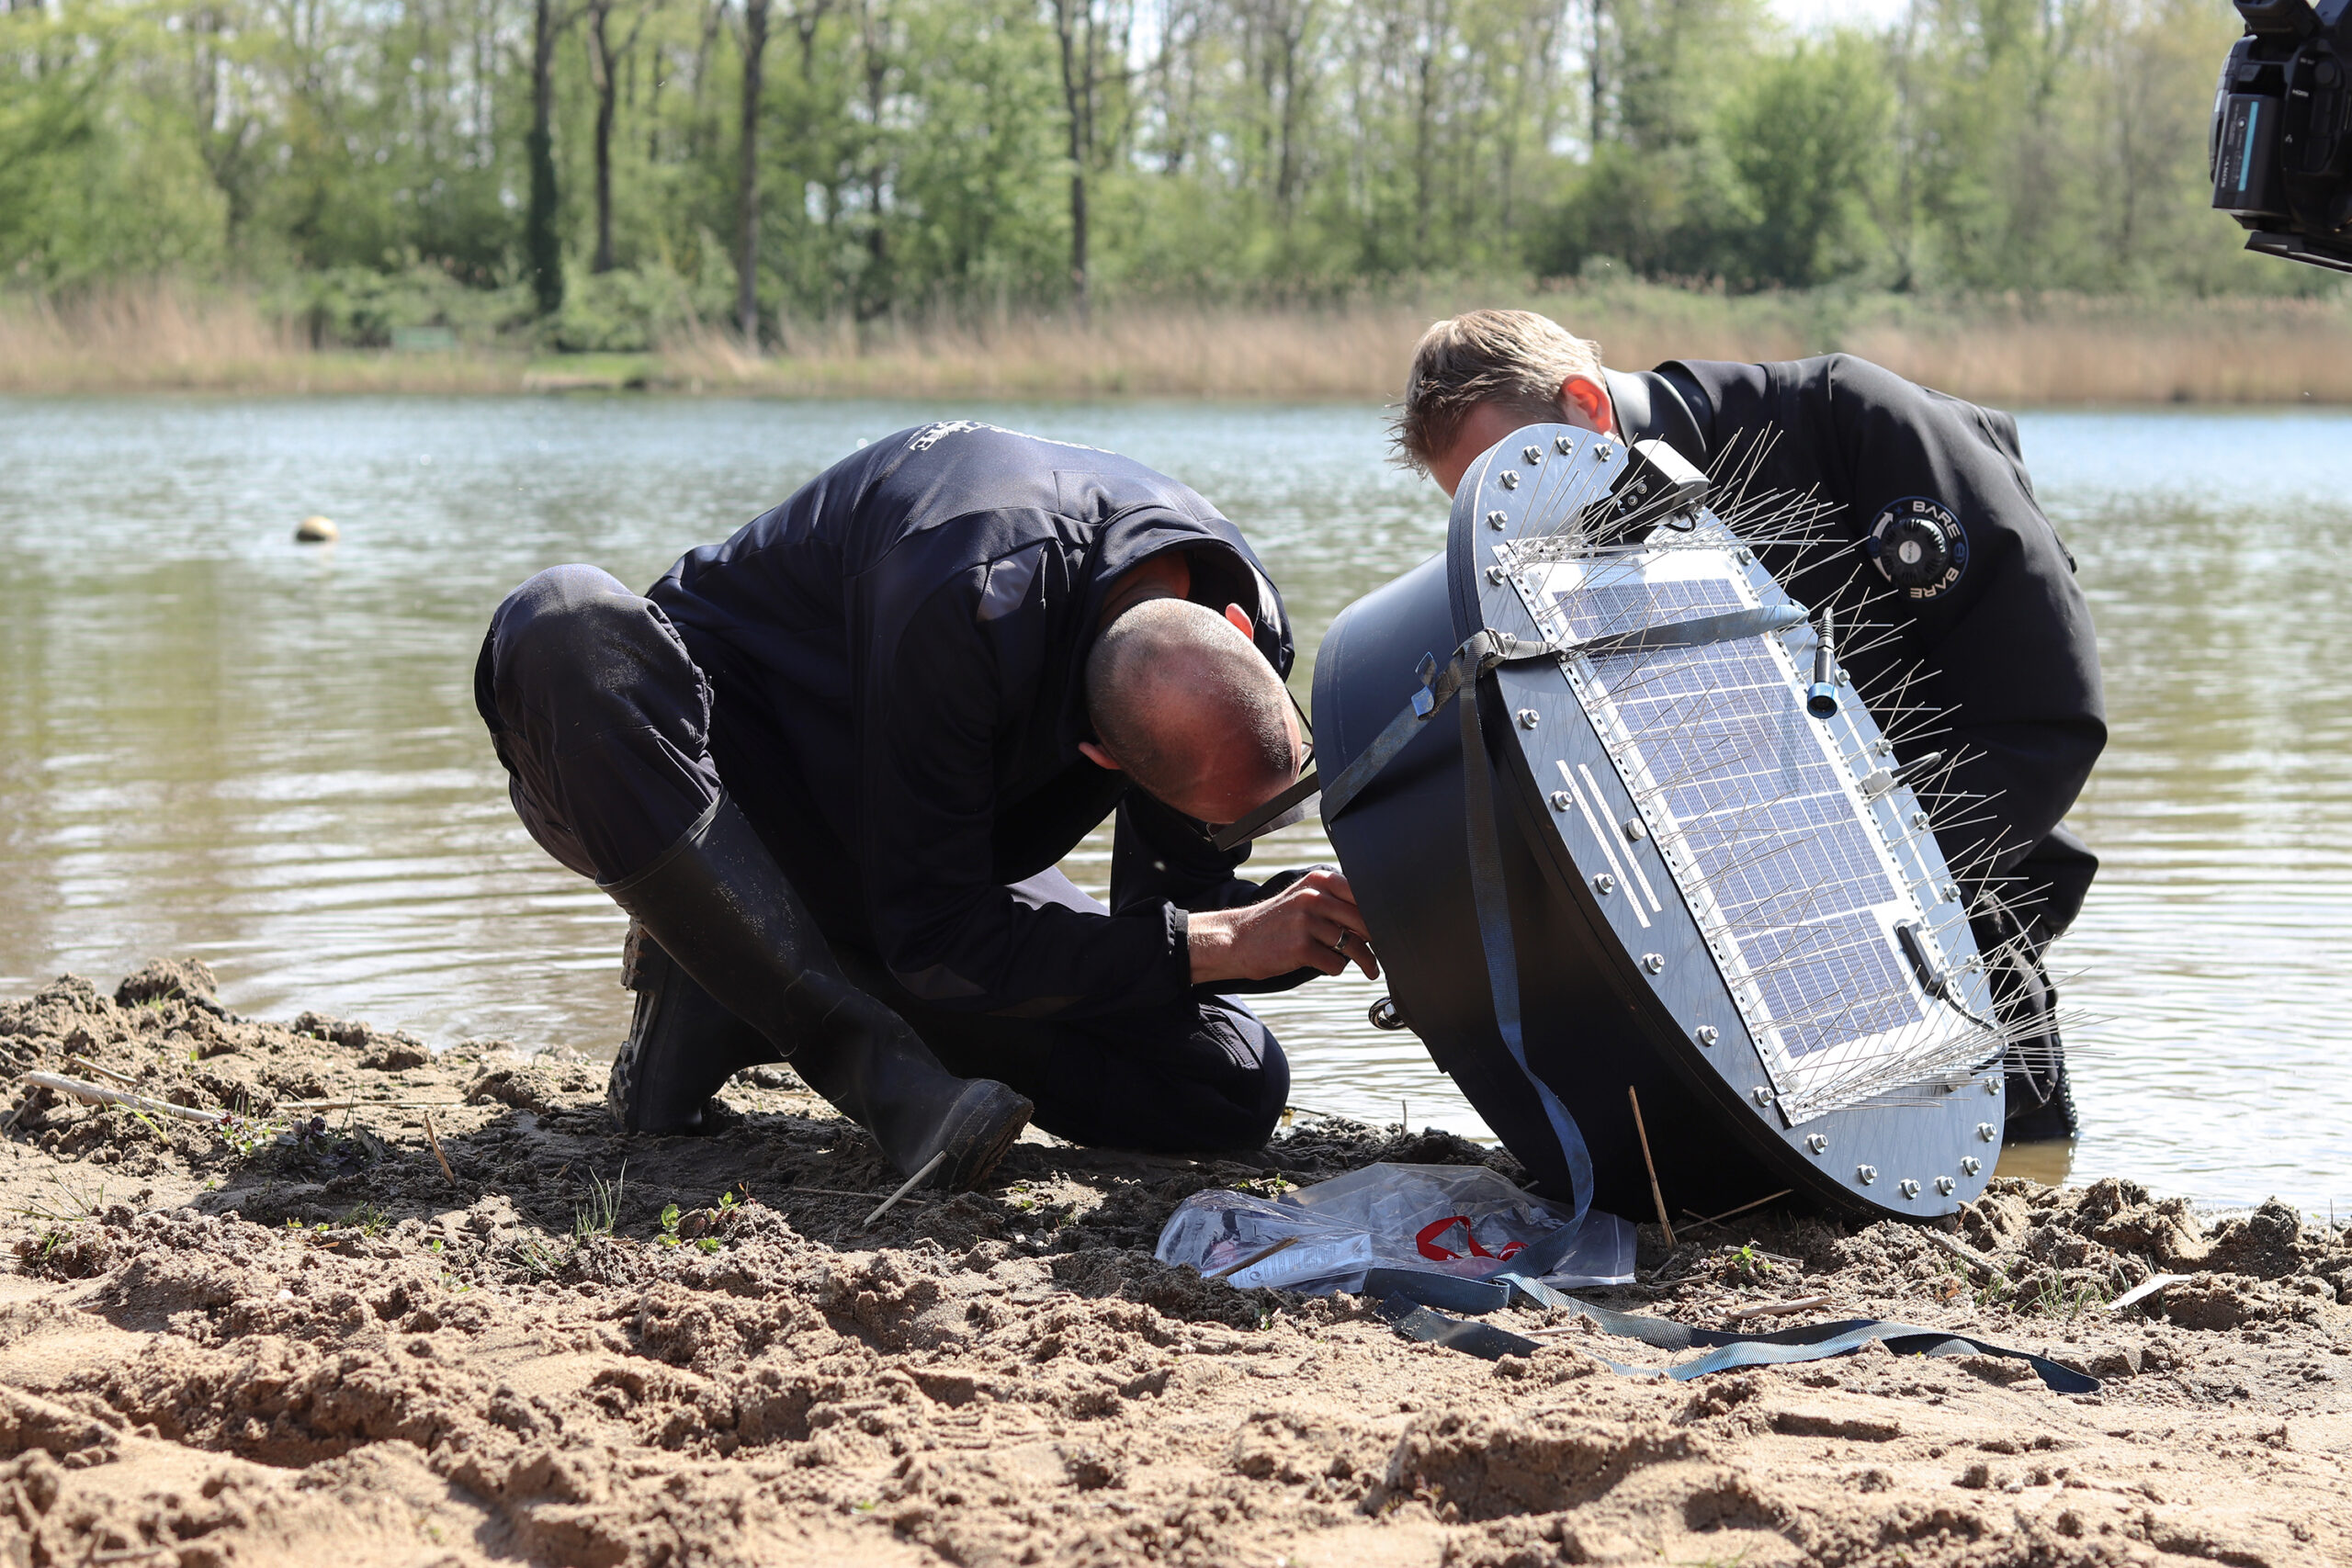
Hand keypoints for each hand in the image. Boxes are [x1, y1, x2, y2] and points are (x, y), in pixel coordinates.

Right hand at [1187, 868, 1379, 983]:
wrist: (1237, 938)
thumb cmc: (1276, 921)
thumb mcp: (1303, 898)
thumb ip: (1335, 901)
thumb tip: (1374, 919)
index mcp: (1318, 880)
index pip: (1363, 895)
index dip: (1379, 915)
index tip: (1389, 928)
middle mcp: (1313, 897)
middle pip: (1364, 921)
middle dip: (1378, 941)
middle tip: (1384, 954)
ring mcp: (1306, 922)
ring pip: (1354, 945)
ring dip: (1364, 961)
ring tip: (1369, 969)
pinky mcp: (1300, 947)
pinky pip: (1336, 963)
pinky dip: (1336, 968)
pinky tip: (1326, 965)